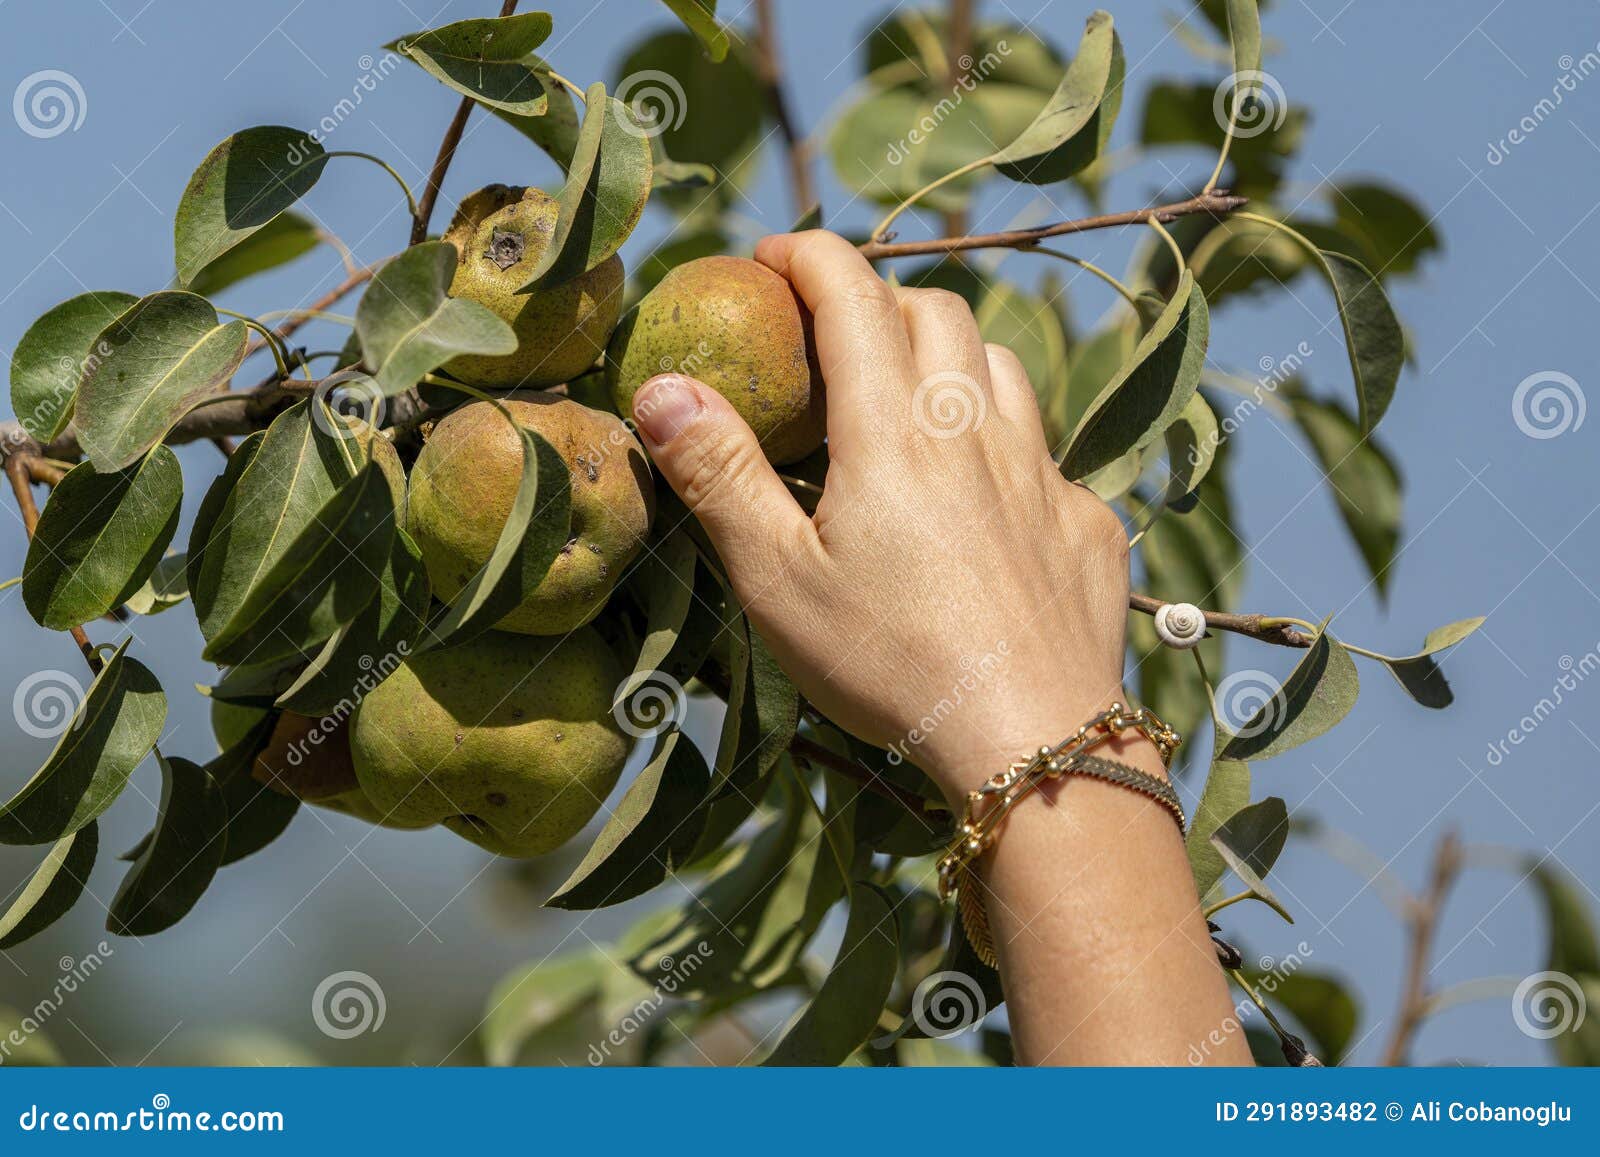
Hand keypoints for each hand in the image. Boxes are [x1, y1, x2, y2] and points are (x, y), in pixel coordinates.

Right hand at [629, 231, 1139, 803]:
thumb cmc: (889, 665)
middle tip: (832, 334)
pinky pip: (1045, 451)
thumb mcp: (778, 580)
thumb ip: (721, 476)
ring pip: (1001, 367)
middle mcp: (976, 430)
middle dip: (878, 296)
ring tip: (911, 398)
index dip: (807, 256)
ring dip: (950, 354)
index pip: (852, 292)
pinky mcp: (1085, 522)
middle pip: (935, 309)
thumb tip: (662, 387)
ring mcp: (1043, 474)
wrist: (1033, 743)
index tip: (769, 257)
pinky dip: (1002, 443)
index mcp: (895, 431)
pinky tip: (981, 501)